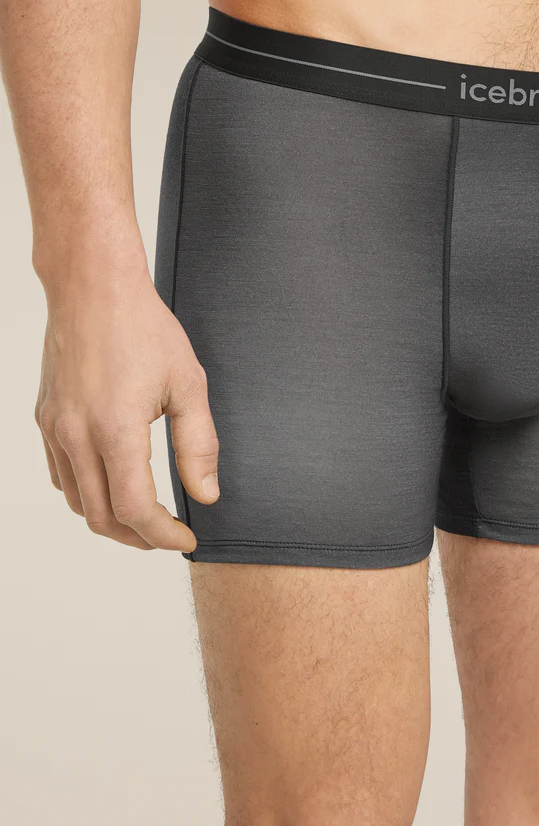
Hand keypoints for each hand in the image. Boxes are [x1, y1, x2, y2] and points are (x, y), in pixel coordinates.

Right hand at [35, 274, 218, 549]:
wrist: (93, 288)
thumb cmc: (144, 327)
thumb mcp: (188, 384)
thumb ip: (199, 446)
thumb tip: (206, 494)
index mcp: (115, 429)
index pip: (135, 509)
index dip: (163, 535)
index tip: (186, 537)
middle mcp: (76, 435)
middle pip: (102, 517)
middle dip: (139, 537)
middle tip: (170, 534)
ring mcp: (54, 428)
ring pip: (77, 502)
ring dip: (111, 519)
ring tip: (146, 516)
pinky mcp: (45, 419)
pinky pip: (61, 475)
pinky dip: (87, 494)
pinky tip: (114, 485)